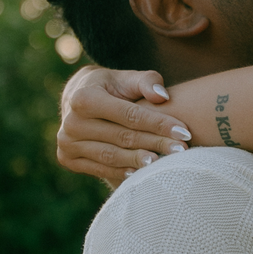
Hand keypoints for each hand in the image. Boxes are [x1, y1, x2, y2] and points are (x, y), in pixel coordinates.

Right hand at [55, 66, 187, 187]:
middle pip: (123, 137)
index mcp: (83, 97)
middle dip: (156, 143)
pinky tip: (144, 174)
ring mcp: (67, 143)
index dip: (158, 123)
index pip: (129, 115)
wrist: (77, 99)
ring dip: (141, 161)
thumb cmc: (110, 87)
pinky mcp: (68, 159)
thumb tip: (162, 95)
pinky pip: (101, 169)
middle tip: (183, 150)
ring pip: (113, 156)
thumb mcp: (125, 78)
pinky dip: (123, 173)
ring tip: (168, 164)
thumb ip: (146, 81)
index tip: (185, 132)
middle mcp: (71, 122)